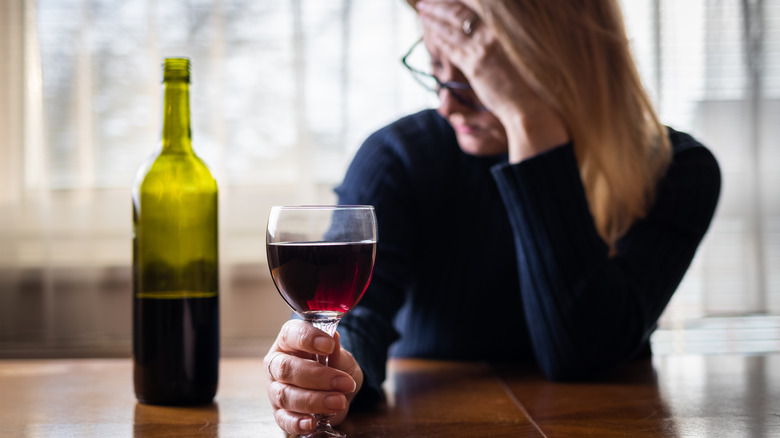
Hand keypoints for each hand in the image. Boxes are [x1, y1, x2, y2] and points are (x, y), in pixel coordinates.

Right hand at [264, 320, 363, 435]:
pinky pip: (283, 419)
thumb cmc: (335, 366)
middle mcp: (277, 364)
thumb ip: (337, 352)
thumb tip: (334, 337)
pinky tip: (311, 423)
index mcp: (288, 341)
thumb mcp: (342, 357)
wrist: (337, 391)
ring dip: (314, 401)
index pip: (291, 334)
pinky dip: (297, 422)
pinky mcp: (279, 412)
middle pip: (286, 368)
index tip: (329, 345)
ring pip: (285, 395)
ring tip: (339, 402)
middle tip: (343, 383)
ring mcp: (275, 389)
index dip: (308, 339)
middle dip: (317, 377)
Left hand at [416, 0, 568, 160]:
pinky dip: (440, 41)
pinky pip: (451, 50)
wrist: (527, 101)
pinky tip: (432, 36)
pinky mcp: (474, 66)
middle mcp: (492, 32)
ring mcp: (482, 49)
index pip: (472, 4)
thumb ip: (495, 34)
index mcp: (502, 25)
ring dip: (433, 20)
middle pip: (457, 12)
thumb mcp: (513, 47)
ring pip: (451, 29)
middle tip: (424, 2)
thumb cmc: (524, 76)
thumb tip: (478, 25)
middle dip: (437, 6)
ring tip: (422, 13)